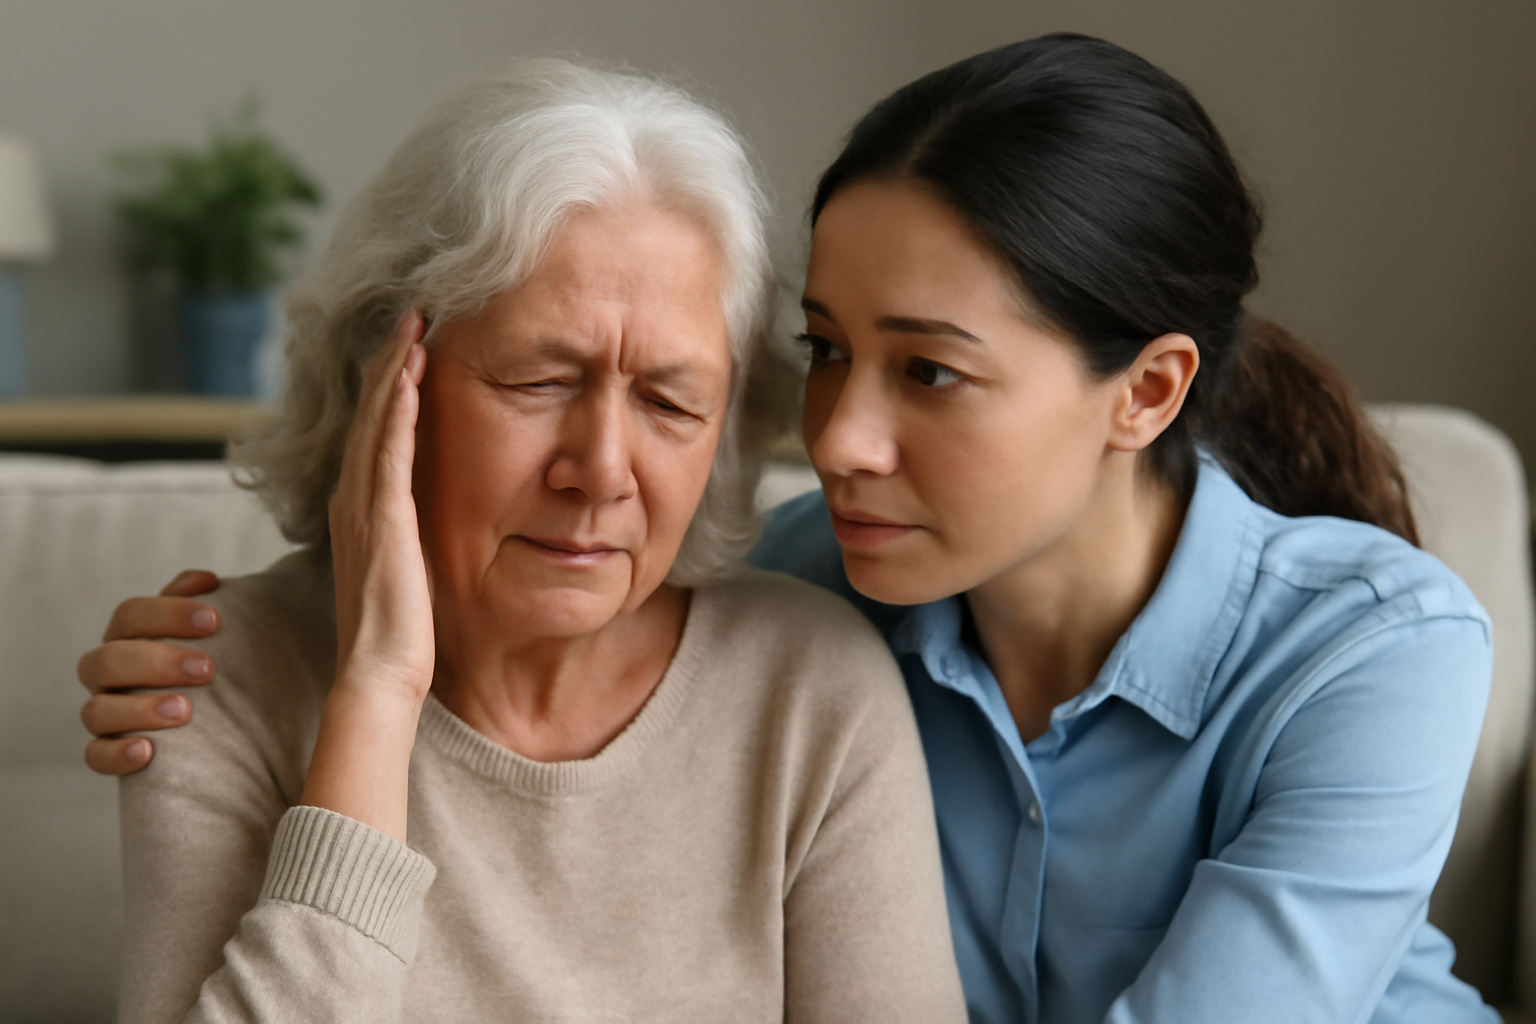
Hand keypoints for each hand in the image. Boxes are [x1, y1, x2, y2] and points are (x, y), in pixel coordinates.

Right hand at [77, 570, 222, 774]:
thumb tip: (206, 580)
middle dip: (157, 662)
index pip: (130, 615)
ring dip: (139, 710)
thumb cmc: (210, 660)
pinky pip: (95, 757)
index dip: (167, 613)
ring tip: (185, 711)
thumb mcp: (208, 630)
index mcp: (128, 637)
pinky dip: (116, 755)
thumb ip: (199, 601)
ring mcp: (105, 713)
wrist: (223, 716)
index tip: (213, 620)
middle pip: (107, 660)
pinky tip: (148, 752)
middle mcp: (108, 674)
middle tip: (207, 670)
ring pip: (96, 711)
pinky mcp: (109, 751)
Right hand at [327, 309, 433, 704]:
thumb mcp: (405, 573)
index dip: (390, 387)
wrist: (379, 676)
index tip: (411, 346)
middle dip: (390, 363)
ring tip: (412, 326)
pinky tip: (412, 375)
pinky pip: (390, 453)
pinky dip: (399, 409)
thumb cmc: (398, 637)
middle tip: (411, 314)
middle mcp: (354, 502)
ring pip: (378, 423)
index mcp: (361, 512)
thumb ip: (409, 540)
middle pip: (372, 415)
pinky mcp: (383, 522)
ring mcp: (365, 510)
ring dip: (394, 371)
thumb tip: (427, 523)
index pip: (376, 434)